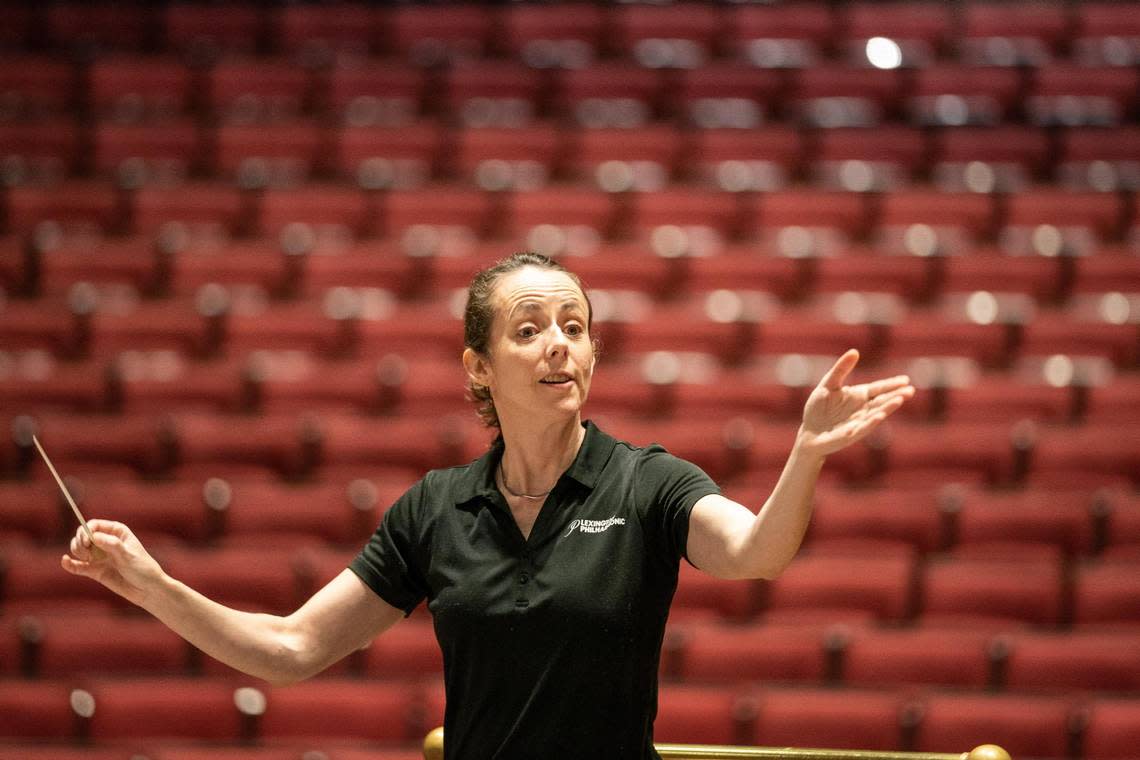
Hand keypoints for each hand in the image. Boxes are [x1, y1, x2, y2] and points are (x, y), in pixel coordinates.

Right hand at [61, 520, 164, 608]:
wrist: (147, 590)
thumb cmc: (142, 569)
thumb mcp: (128, 555)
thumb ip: (111, 545)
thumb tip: (92, 536)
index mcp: (116, 532)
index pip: (93, 525)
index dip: (85, 531)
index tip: (86, 542)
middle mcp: (106, 542)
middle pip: (82, 536)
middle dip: (79, 542)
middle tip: (87, 554)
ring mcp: (99, 556)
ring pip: (78, 549)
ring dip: (76, 552)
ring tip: (87, 559)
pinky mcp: (94, 570)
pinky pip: (77, 565)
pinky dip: (69, 564)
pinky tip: (65, 561)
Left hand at [797, 349, 914, 458]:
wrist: (809, 432)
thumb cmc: (818, 408)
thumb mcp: (828, 384)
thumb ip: (841, 369)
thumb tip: (855, 351)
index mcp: (859, 395)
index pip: (878, 388)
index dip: (892, 384)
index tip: (906, 380)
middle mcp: (863, 409)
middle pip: (882, 401)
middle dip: (896, 396)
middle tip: (910, 390)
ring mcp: (859, 422)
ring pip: (877, 413)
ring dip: (888, 407)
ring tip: (899, 400)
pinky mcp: (851, 434)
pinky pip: (863, 428)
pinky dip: (871, 422)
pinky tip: (879, 416)